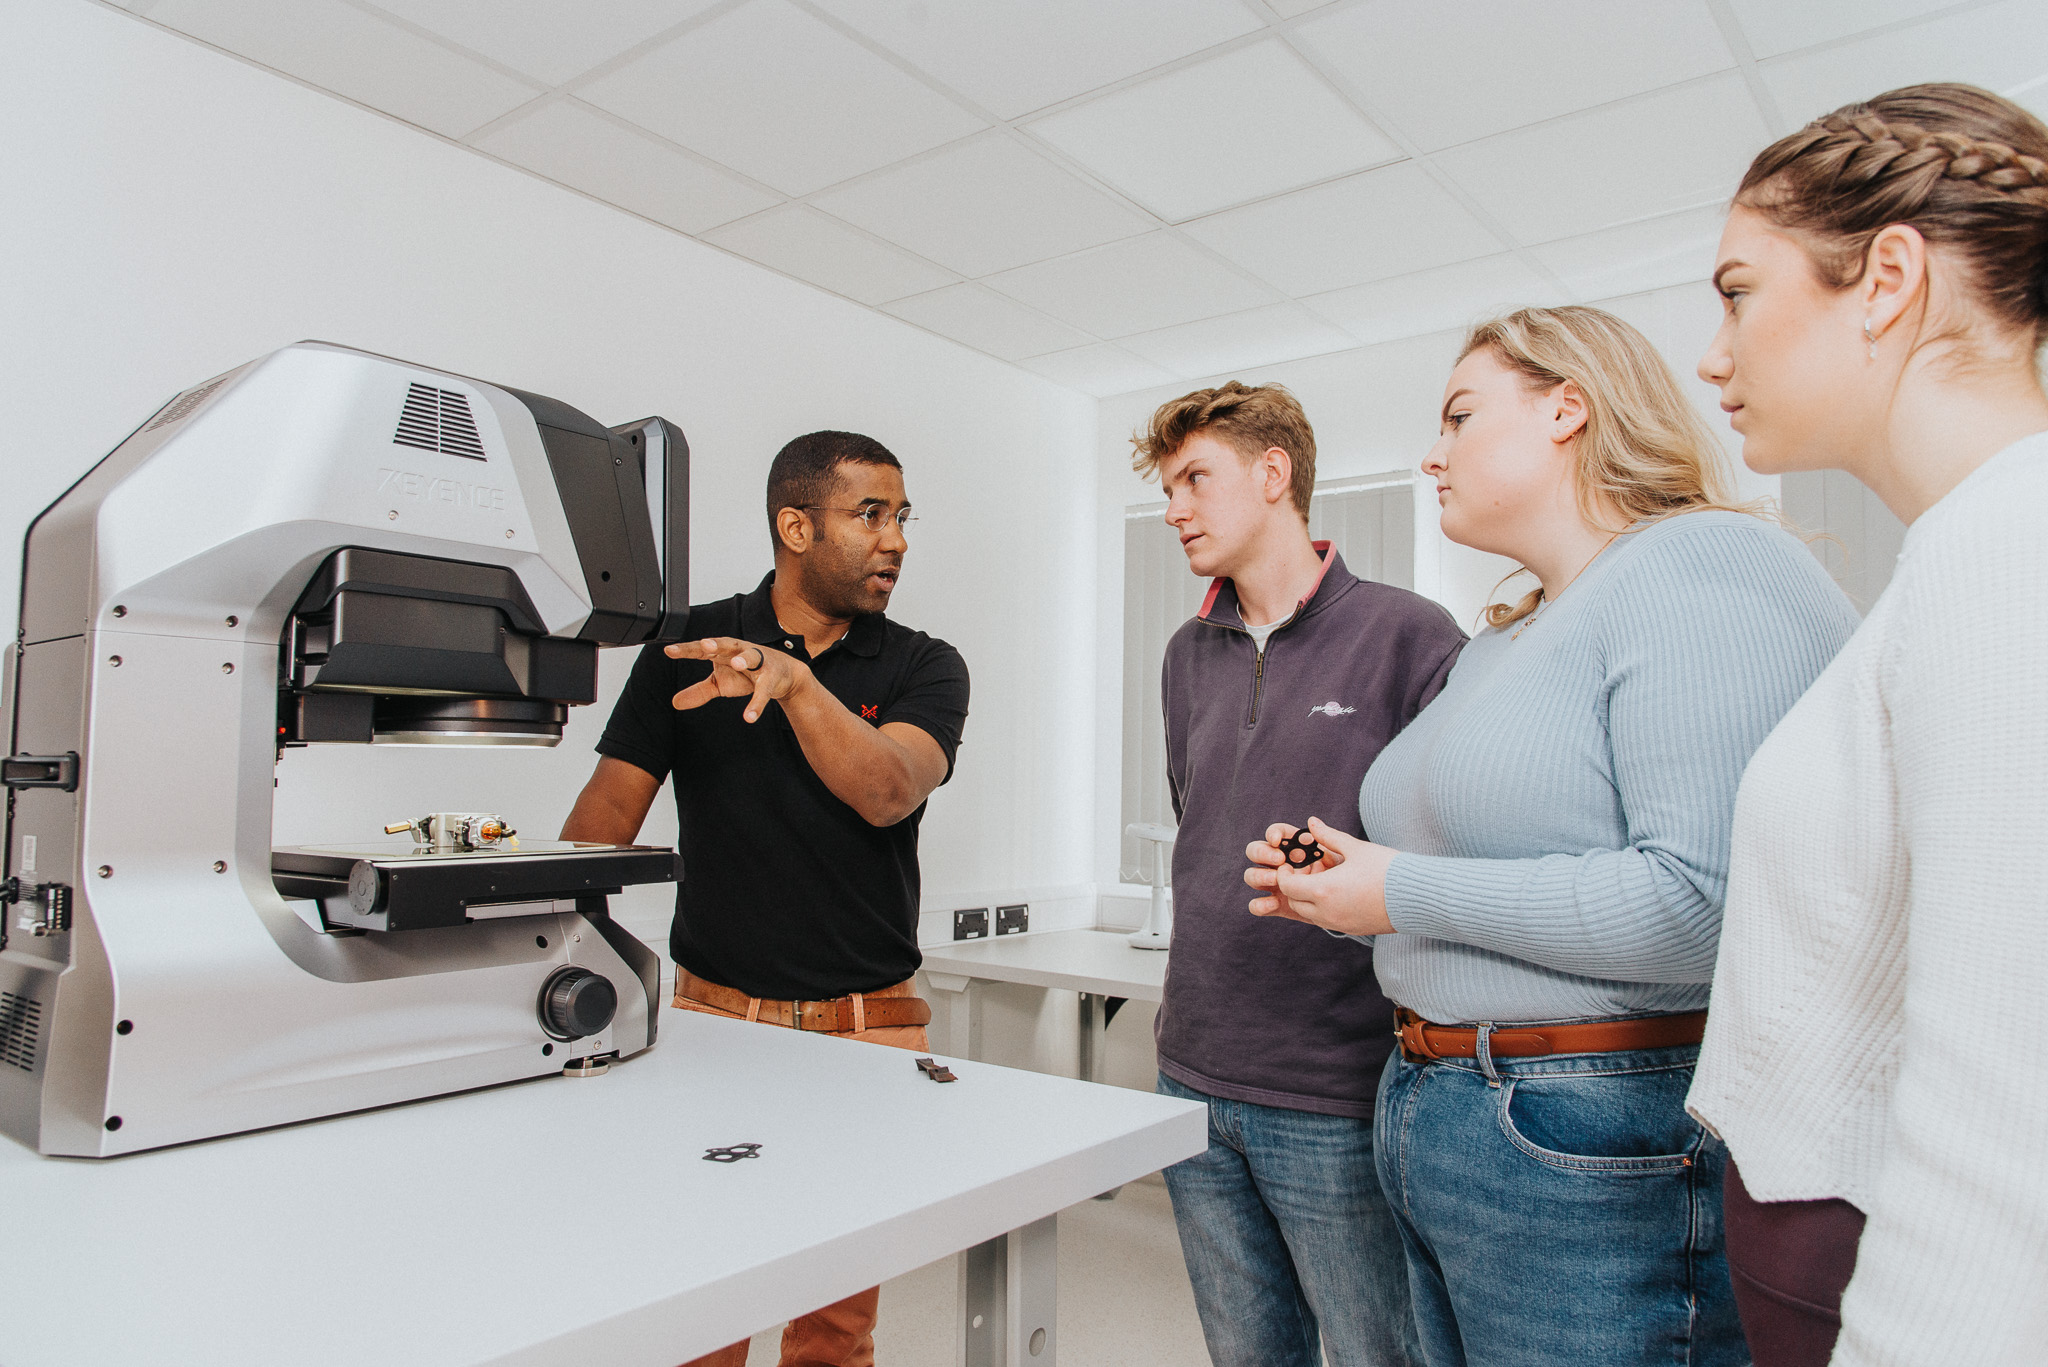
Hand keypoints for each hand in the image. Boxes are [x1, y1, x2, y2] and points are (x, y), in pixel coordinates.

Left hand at [665, 637, 812, 723]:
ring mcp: (759, 662)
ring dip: (745, 659)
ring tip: (737, 663)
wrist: (784, 675)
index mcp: (724, 651)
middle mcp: (740, 651)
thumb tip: (675, 702)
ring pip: (752, 657)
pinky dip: (757, 703)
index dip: (687, 649)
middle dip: (716, 644)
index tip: (669, 651)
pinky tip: (749, 716)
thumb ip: (699, 691)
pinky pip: (764, 691)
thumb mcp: (721, 683)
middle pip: (727, 644)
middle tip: (704, 645)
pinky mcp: (772, 678)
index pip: (702, 649)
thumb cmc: (747, 673)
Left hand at [1243, 816, 1396, 936]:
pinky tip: (1340, 892)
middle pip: (1295, 902)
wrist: (1417, 896)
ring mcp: (1339, 923)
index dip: (1285, 874)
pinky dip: (1325, 908)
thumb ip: (1329, 836)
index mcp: (1324, 890)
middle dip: (1295, 886)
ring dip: (1310, 899)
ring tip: (1326, 880)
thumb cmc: (1387, 868)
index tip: (1293, 863)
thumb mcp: (1355, 848)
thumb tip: (1311, 823)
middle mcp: (1327, 912)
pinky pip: (1328, 921)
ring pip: (1310, 914)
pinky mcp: (1352, 929)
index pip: (1288, 886)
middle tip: (1309, 870)